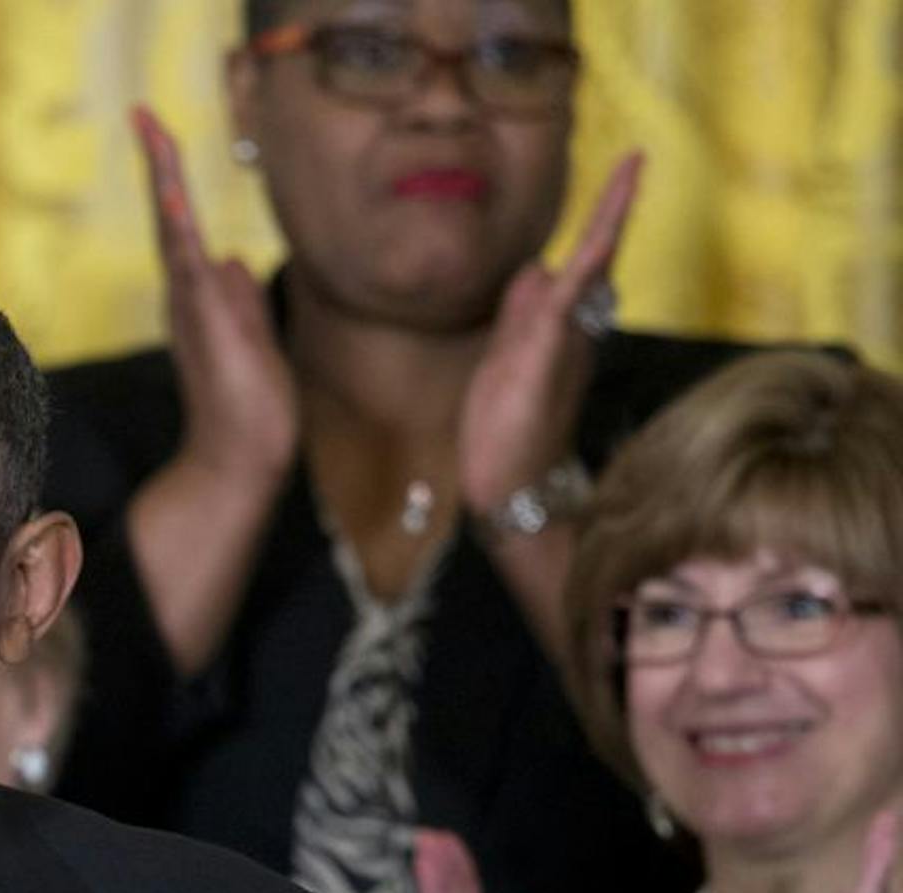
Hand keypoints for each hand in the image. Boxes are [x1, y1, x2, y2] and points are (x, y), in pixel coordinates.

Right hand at [131, 106, 297, 493]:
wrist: (240, 458)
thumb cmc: (248, 409)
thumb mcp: (253, 339)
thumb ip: (240, 298)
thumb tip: (233, 260)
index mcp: (198, 299)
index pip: (182, 228)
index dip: (172, 182)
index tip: (160, 135)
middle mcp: (185, 297)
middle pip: (168, 216)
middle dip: (159, 164)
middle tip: (142, 114)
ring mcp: (192, 308)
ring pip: (173, 230)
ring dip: (164, 179)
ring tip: (152, 129)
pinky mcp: (205, 323)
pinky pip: (188, 265)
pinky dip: (179, 227)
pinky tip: (174, 193)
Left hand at [457, 154, 641, 510]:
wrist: (510, 487)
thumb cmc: (504, 431)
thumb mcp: (503, 361)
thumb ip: (519, 316)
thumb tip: (534, 269)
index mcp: (558, 330)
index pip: (579, 267)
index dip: (597, 224)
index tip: (620, 178)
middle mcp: (571, 332)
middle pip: (595, 259)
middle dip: (614, 209)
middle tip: (635, 159)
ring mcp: (562, 343)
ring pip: (587, 274)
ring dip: (606, 224)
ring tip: (628, 173)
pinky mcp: (545, 359)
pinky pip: (565, 306)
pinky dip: (580, 271)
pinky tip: (594, 244)